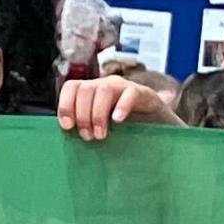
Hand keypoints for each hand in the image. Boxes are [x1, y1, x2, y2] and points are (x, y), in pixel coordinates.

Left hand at [55, 74, 174, 140]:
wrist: (159, 128)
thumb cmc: (125, 131)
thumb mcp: (101, 128)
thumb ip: (84, 128)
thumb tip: (64, 138)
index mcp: (92, 91)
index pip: (72, 87)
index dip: (65, 105)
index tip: (67, 127)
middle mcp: (105, 85)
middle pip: (85, 89)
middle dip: (82, 115)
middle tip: (88, 137)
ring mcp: (124, 87)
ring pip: (105, 90)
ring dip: (98, 114)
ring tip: (101, 135)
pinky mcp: (144, 93)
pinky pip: (131, 93)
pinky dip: (122, 106)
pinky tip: (118, 121)